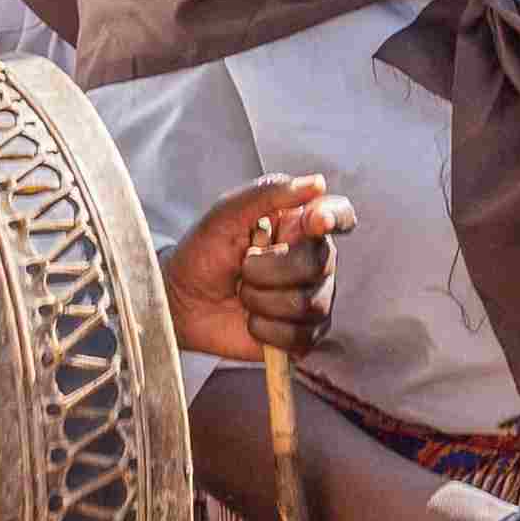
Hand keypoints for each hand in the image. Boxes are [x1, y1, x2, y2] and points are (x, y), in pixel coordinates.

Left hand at [167, 171, 349, 364]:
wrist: (180, 301)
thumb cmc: (203, 252)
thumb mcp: (227, 213)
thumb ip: (269, 193)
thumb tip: (317, 183)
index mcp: (299, 225)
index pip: (339, 215)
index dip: (335, 218)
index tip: (315, 221)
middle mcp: (313, 260)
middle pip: (319, 263)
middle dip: (269, 269)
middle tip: (243, 267)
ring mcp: (311, 299)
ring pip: (309, 304)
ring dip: (262, 300)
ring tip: (243, 294)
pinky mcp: (302, 335)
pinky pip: (300, 337)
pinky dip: (266, 330)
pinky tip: (251, 321)